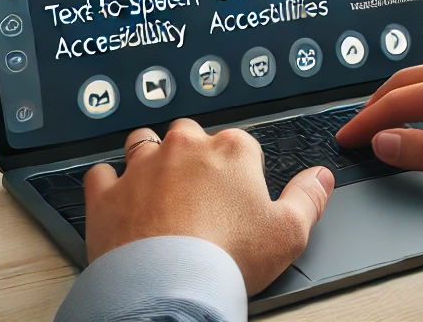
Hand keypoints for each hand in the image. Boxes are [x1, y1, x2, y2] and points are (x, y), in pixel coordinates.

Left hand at [84, 119, 333, 293]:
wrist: (169, 286)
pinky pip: (101, 174)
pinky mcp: (109, 191)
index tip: (239, 193)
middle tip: (200, 191)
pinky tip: (116, 197)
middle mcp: (185, 147)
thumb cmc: (227, 258)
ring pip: (143, 142)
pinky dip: (108, 183)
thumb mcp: (288, 233)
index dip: (241, 169)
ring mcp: (143, 166)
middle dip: (193, 156)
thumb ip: (308, 198)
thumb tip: (321, 178)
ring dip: (149, 157)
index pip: (241, 143)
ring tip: (157, 183)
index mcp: (231, 151)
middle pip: (190, 135)